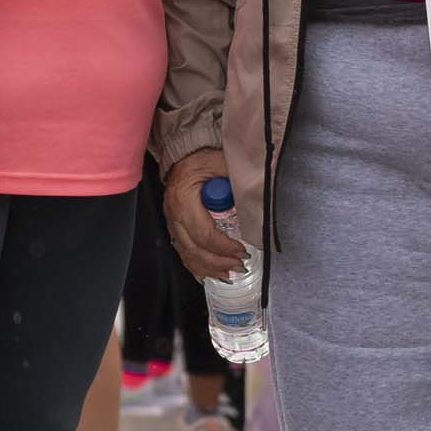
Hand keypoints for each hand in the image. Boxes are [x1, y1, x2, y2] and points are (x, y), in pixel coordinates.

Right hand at [160, 148, 245, 281]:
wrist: (183, 155)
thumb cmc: (203, 158)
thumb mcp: (222, 163)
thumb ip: (238, 180)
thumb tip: (259, 200)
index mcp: (183, 200)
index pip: (203, 233)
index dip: (223, 246)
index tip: (242, 250)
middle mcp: (173, 215)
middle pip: (193, 249)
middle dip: (218, 262)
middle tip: (240, 266)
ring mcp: (171, 223)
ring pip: (187, 254)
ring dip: (208, 268)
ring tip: (229, 275)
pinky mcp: (174, 227)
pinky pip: (182, 252)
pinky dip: (196, 266)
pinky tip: (209, 275)